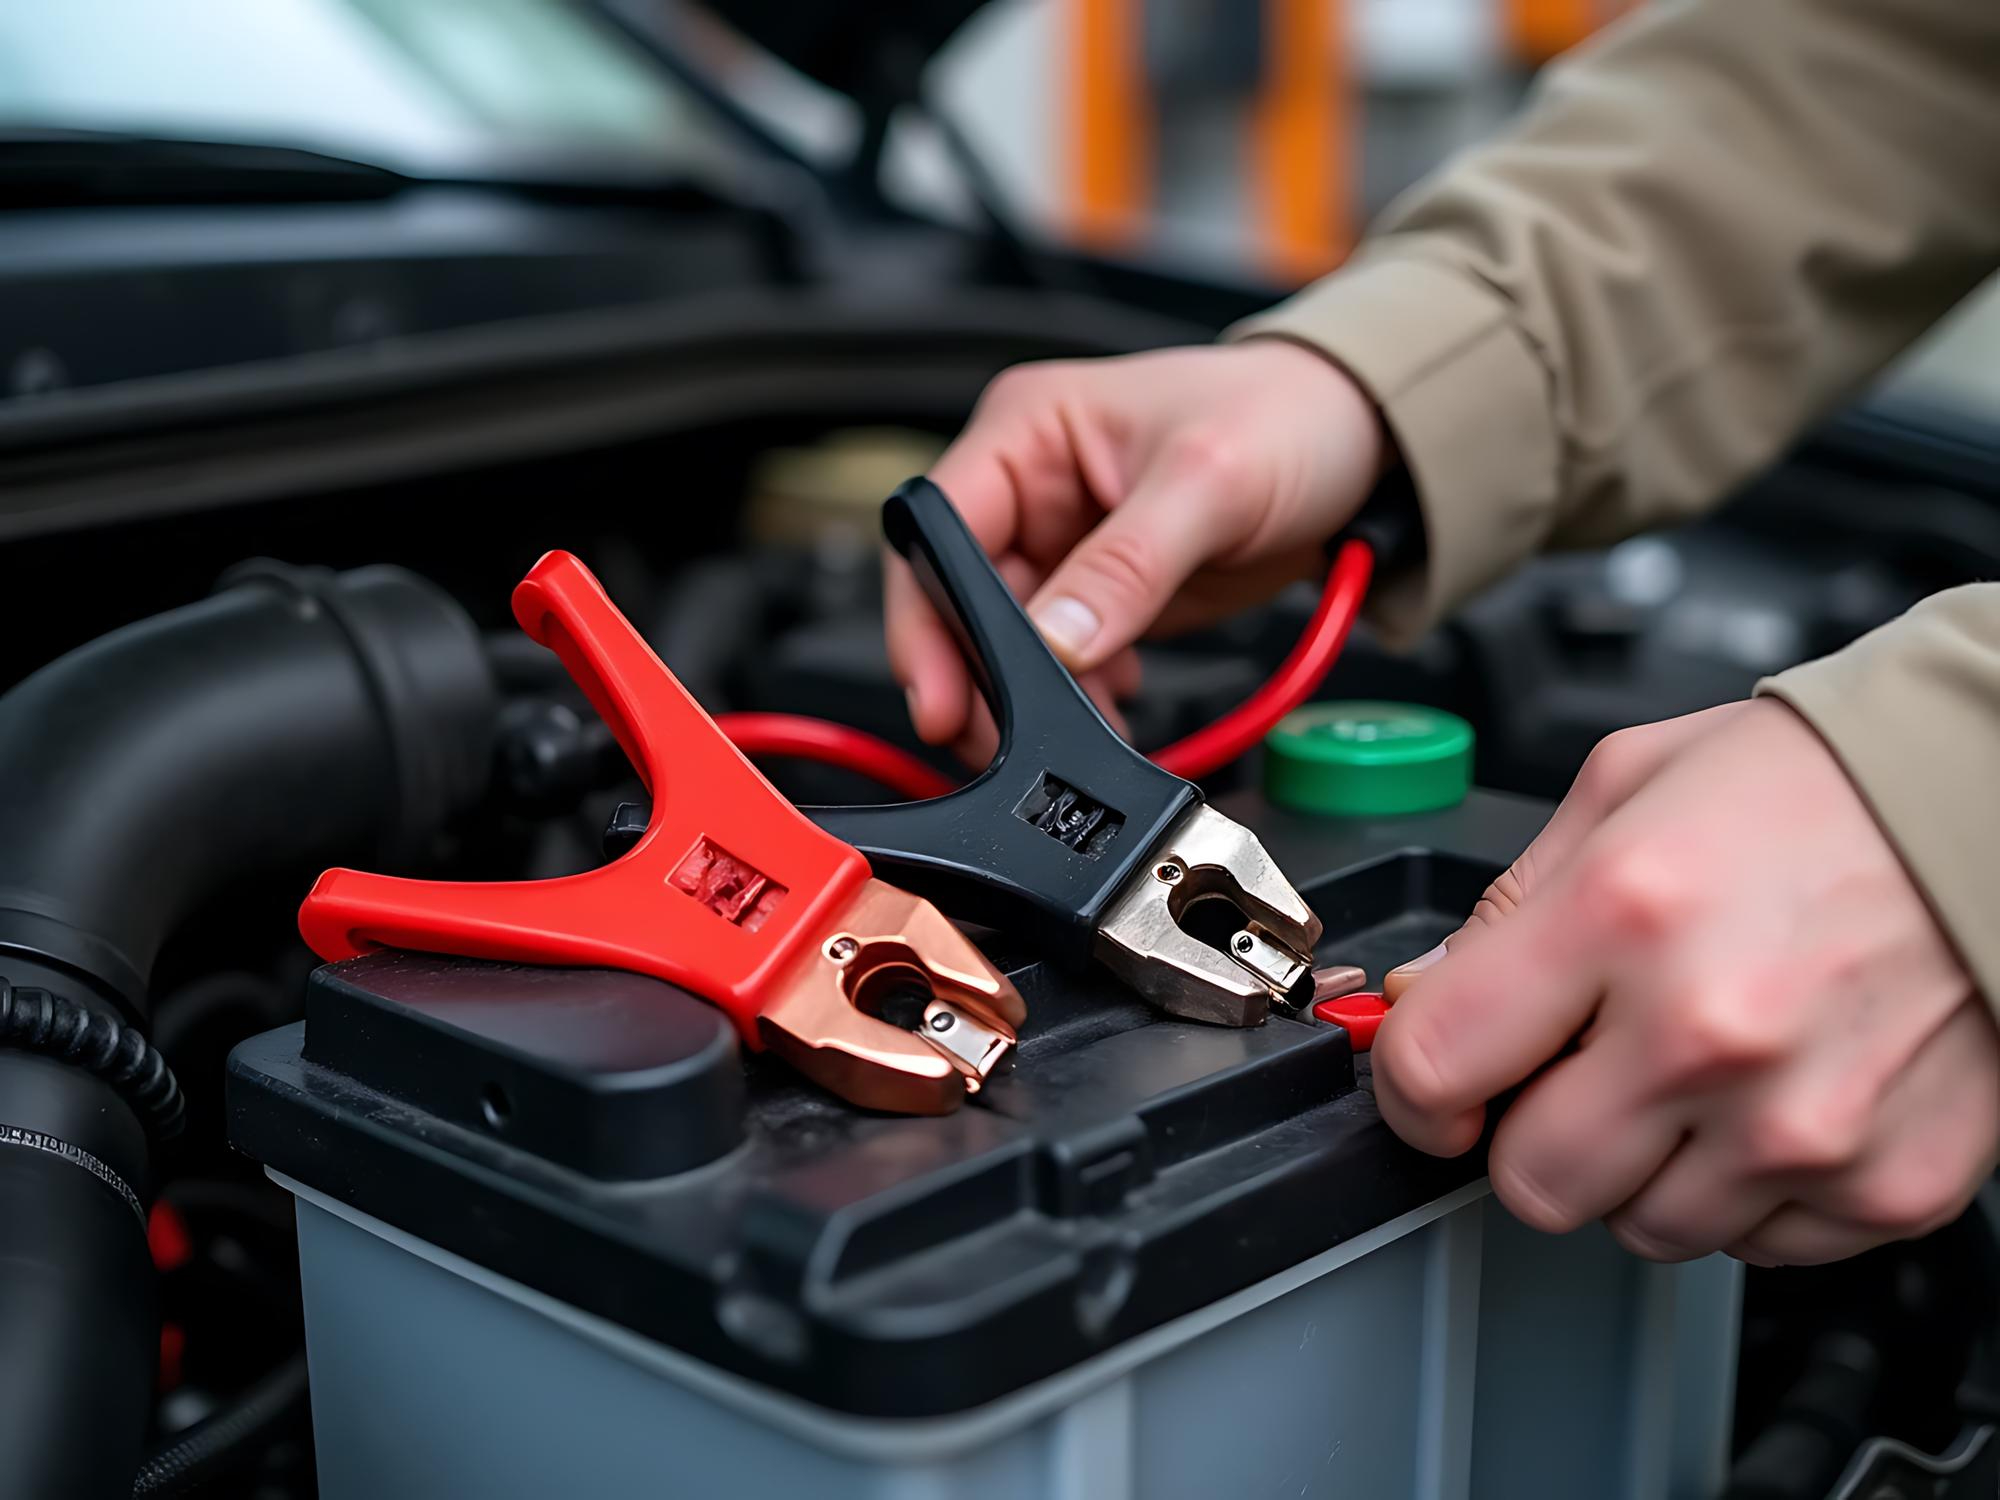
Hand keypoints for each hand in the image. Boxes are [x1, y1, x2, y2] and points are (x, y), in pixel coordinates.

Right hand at [888, 341, 1387, 760]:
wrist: (1364, 442)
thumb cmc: (1289, 414)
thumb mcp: (1209, 482)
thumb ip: (1127, 565)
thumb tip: (1057, 642)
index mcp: (1027, 428)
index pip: (936, 529)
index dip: (925, 616)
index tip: (943, 691)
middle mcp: (1031, 485)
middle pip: (956, 597)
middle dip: (974, 673)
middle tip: (994, 739)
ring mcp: (1064, 543)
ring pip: (1004, 640)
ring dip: (1028, 696)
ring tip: (1072, 731)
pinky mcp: (1102, 590)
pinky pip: (1060, 660)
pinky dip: (1075, 696)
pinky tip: (1109, 705)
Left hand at [1376, 699, 1999, 1265]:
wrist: (1992, 804)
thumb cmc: (1814, 785)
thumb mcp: (1625, 789)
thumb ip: (1506, 908)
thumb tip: (1421, 1002)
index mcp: (1621, 915)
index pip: (1433, 1070)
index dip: (1411, 1090)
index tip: (1433, 1085)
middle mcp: (1706, 1034)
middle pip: (1529, 1182)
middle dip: (1532, 1131)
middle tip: (1582, 1067)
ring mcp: (1802, 1124)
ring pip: (1640, 1227)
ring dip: (1645, 1163)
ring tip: (1699, 1065)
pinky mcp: (1888, 1183)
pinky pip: (1756, 1243)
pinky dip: (1749, 1186)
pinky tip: (1775, 1092)